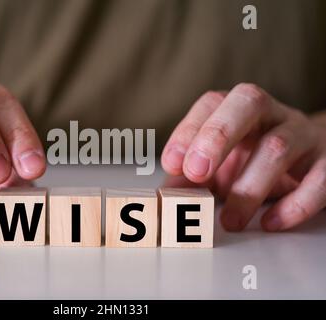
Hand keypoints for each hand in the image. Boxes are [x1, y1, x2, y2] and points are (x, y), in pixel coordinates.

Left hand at [161, 83, 325, 231]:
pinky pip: (319, 178)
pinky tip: (270, 222)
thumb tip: (160, 200)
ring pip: (278, 146)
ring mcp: (302, 134)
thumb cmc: (254, 159)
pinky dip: (294, 204)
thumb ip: (189, 179)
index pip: (212, 104)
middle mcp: (271, 114)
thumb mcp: (219, 165)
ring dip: (249, 187)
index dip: (189, 130)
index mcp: (238, 109)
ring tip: (230, 219)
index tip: (172, 164)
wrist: (310, 159)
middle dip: (218, 135)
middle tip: (196, 172)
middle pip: (248, 103)